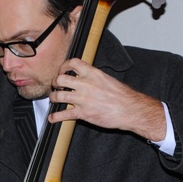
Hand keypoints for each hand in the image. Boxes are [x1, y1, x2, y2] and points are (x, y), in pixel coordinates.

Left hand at [48, 58, 166, 141]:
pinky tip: (52, 118)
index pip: (73, 63)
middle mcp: (86, 84)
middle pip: (60, 79)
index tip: (62, 70)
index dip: (64, 66)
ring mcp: (83, 99)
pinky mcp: (83, 113)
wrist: (130, 110)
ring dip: (53, 98)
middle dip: (55, 82)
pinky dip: (55, 117)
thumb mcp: (108, 80)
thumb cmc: (123, 96)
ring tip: (54, 99)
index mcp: (93, 74)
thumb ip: (95, 78)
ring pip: (58, 96)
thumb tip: (86, 78)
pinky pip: (64, 114)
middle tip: (56, 85)